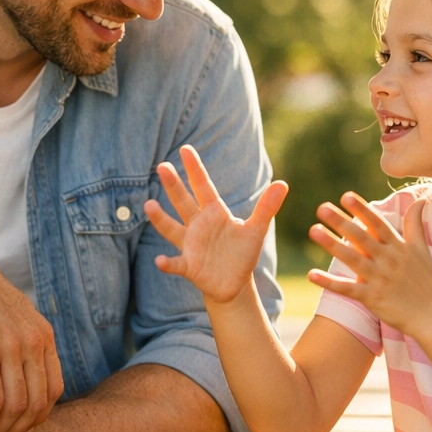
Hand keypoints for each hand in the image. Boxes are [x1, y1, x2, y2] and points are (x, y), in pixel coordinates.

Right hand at [0, 229, 64, 431]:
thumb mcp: (10, 315)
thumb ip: (22, 341)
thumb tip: (22, 372)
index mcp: (43, 333)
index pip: (54, 389)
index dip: (39, 416)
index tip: (20, 427)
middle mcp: (33, 341)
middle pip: (37, 403)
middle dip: (20, 429)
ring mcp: (10, 347)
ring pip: (15, 406)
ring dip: (2, 431)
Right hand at [144, 144, 287, 304]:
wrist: (234, 283)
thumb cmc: (242, 253)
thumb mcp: (256, 229)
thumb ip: (266, 207)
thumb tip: (283, 183)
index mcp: (214, 212)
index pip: (203, 186)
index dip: (195, 169)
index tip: (186, 149)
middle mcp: (198, 225)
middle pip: (183, 202)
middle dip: (173, 185)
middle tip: (162, 167)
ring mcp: (190, 245)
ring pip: (172, 229)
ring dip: (160, 218)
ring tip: (148, 205)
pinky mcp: (189, 266)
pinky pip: (176, 263)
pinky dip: (167, 263)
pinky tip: (160, 261)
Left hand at [307, 193, 431, 334]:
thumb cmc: (426, 281)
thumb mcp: (422, 249)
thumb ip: (415, 224)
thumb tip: (419, 199)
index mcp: (398, 247)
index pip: (377, 223)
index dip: (362, 209)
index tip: (346, 195)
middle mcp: (388, 260)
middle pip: (362, 237)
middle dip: (341, 221)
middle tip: (322, 208)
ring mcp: (380, 279)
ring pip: (352, 259)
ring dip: (332, 244)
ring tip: (313, 230)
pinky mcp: (372, 298)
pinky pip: (347, 289)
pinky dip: (329, 282)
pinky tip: (311, 274)